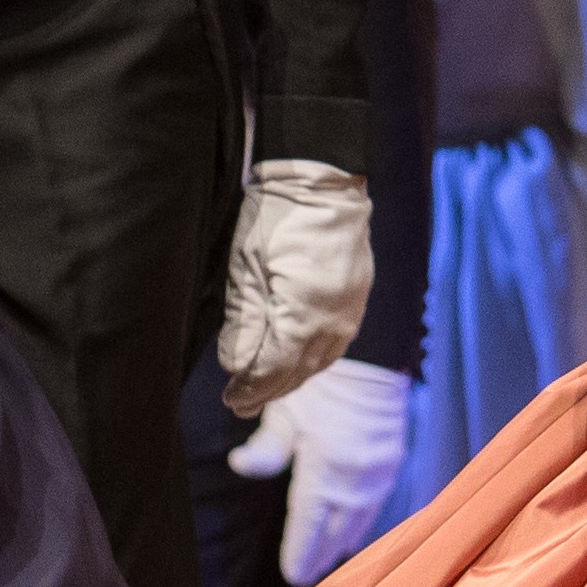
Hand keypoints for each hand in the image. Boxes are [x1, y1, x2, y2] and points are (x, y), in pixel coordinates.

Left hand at [215, 161, 373, 414]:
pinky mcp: (356, 300)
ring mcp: (350, 312)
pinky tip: (295, 362)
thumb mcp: (246, 268)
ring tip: (264, 390)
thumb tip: (237, 368)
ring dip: (290, 379)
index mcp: (305, 315)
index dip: (251, 388)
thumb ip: (244, 323)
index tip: (230, 400)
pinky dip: (311, 359)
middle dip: (268, 390)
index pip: (274, 369)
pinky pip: (334, 343)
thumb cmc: (276, 218)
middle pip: (298, 371)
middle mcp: (334, 322)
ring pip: (319, 361)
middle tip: (240, 404)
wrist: (323, 183)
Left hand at [226, 357, 411, 586]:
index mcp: (325, 466)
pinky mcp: (392, 462)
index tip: (292, 575)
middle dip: (321, 554)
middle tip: (306, 576)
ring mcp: (378, 471)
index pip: (309, 522)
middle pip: (336, 529)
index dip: (301, 552)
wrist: (371, 354)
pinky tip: (354, 531)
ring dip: (343, 542)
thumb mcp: (285, 410)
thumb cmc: (320, 382)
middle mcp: (355, 476)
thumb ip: (267, 447)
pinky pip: (377, 503)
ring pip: (360, 520)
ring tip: (328, 560)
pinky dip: (363, 521)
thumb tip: (240, 466)